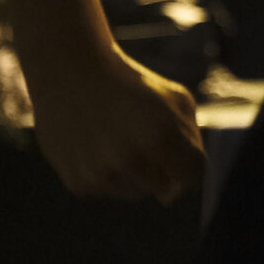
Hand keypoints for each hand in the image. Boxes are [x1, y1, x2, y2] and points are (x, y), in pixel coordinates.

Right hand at [26, 45, 205, 205]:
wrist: (70, 72)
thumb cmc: (130, 83)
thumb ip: (192, 139)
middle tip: (143, 137)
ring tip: (116, 137)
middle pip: (166, 190)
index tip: (180, 153)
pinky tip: (96, 144)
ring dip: (134, 173)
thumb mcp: (174, 97)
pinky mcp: (80, 184)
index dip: (189, 165)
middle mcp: (131, 160)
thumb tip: (184, 182)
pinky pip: (108, 190)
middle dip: (162, 169)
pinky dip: (106, 173)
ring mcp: (104, 175)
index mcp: (160, 135)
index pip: (194, 176)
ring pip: (136, 192)